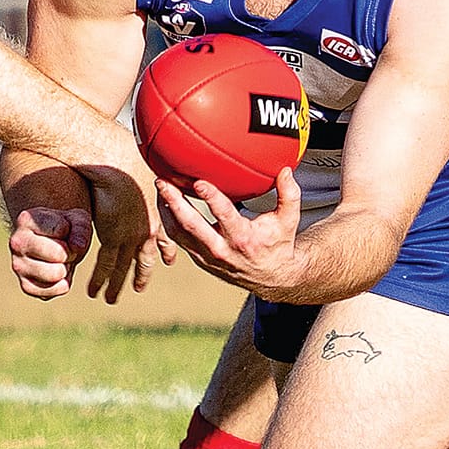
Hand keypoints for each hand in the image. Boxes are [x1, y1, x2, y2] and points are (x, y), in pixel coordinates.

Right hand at [7, 206, 92, 299]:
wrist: (53, 241)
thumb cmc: (65, 227)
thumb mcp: (76, 219)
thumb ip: (80, 228)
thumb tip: (76, 247)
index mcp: (26, 220)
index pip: (61, 229)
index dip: (71, 230)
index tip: (65, 228)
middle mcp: (17, 243)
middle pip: (58, 254)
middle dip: (70, 252)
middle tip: (66, 248)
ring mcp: (18, 266)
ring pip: (55, 275)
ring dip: (66, 268)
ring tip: (61, 259)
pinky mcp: (26, 286)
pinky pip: (55, 290)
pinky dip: (63, 283)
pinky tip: (57, 270)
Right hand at [79, 147, 174, 304]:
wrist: (116, 161)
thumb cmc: (126, 155)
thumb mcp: (144, 168)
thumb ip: (144, 177)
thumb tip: (143, 167)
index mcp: (156, 211)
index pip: (164, 235)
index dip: (165, 249)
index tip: (168, 260)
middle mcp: (147, 227)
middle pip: (145, 257)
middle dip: (142, 274)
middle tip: (138, 287)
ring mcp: (131, 236)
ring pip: (124, 267)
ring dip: (116, 285)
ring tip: (110, 299)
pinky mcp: (113, 238)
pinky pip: (106, 265)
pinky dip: (99, 279)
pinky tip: (93, 290)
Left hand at [156, 168, 304, 297]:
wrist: (272, 278)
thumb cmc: (278, 244)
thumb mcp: (289, 220)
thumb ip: (289, 194)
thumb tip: (286, 170)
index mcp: (243, 238)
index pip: (224, 216)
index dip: (211, 199)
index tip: (199, 182)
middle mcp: (221, 249)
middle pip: (191, 225)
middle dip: (175, 202)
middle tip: (163, 181)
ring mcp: (207, 256)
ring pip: (179, 233)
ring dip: (166, 210)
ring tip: (160, 187)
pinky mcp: (200, 258)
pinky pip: (179, 239)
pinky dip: (169, 221)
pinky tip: (164, 203)